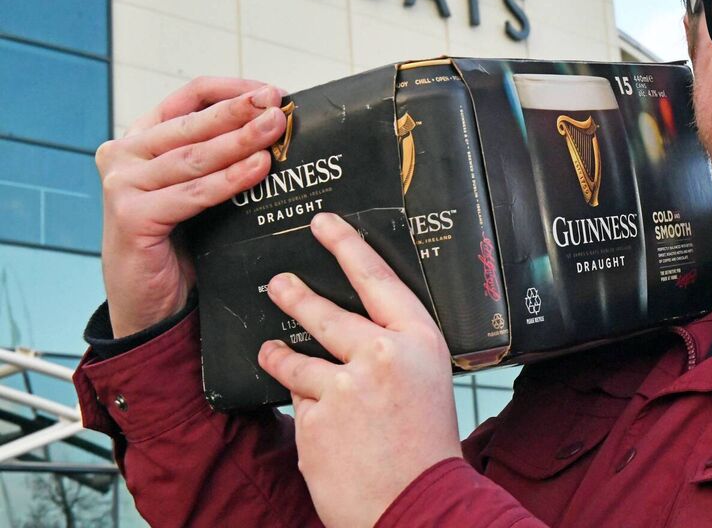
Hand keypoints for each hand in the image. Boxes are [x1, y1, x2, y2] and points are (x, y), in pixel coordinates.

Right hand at [95, 77, 285, 336]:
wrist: (149, 303)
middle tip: (277, 103)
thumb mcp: (194, 187)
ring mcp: (123, 185)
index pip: (188, 98)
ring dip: (240, 140)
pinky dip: (229, 180)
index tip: (268, 92)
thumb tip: (273, 127)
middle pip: (192, 123)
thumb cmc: (178, 242)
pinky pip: (193, 193)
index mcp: (140, 139)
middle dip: (240, 111)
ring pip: (194, 156)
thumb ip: (217, 156)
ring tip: (274, 129)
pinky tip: (258, 168)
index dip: (231, 90)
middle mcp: (124, 155)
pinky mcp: (131, 216)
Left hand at [258, 212, 461, 527]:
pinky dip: (305, 414)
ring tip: (272, 351)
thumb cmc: (426, 444)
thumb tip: (357, 325)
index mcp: (418, 341)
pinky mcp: (314, 420)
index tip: (325, 223)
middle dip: (295, 294)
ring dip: (279, 356)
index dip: (347, 246)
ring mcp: (344, 388)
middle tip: (279, 283)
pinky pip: (298, 404)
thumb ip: (396, 348)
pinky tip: (325, 431)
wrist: (415, 504)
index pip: (376, 279)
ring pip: (296, 359)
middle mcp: (382, 356)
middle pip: (325, 313)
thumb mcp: (427, 379)